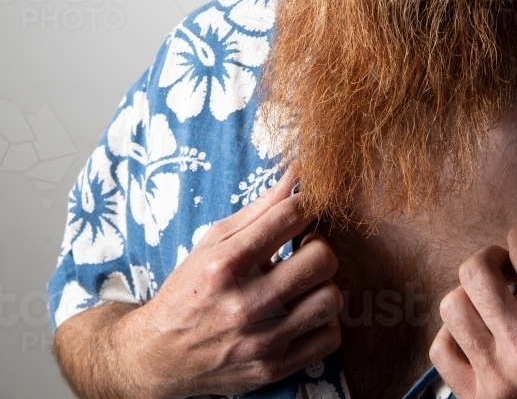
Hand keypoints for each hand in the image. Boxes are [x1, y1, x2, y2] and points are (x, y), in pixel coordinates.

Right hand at [116, 169, 341, 398]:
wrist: (160, 355)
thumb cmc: (190, 288)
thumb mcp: (213, 240)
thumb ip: (260, 207)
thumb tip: (298, 172)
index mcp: (226, 263)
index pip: (289, 217)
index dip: (307, 204)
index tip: (305, 208)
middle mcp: (244, 303)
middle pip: (321, 259)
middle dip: (319, 245)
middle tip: (305, 247)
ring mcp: (260, 341)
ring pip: (330, 299)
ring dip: (324, 285)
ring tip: (304, 281)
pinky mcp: (272, 369)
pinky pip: (328, 339)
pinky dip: (324, 321)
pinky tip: (304, 311)